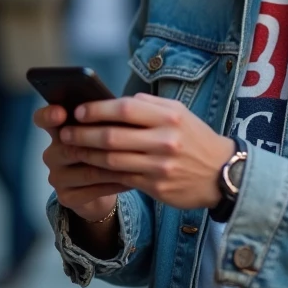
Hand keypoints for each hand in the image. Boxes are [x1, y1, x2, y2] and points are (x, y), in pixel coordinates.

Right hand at [34, 104, 128, 220]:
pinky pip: (93, 191)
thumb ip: (101, 120)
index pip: (42, 119)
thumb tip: (120, 104)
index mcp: (57, 131)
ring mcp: (57, 177)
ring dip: (113, 168)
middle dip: (98, 146)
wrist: (100, 188)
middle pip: (70, 148)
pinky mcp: (66, 197)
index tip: (61, 112)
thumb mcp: (100, 132)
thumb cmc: (102, 150)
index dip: (49, 115)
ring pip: (87, 172)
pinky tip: (131, 180)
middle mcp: (52, 154)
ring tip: (135, 162)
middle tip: (122, 142)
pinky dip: (115, 185)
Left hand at [59, 93, 235, 210]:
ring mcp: (160, 165)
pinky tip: (89, 167)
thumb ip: (148, 105)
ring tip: (71, 149)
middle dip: (83, 134)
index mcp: (169, 117)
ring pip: (112, 160)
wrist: (222, 174)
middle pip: (112, 136)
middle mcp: (164, 140)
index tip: (78, 111)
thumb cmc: (195, 138)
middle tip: (65, 132)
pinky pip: (121, 178)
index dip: (97, 110)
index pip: (124, 108)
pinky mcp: (156, 186)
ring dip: (87, 154)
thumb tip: (115, 101)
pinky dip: (101, 173)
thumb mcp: (179, 113)